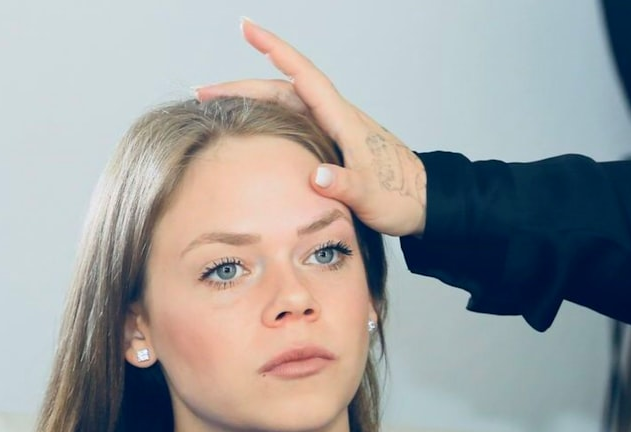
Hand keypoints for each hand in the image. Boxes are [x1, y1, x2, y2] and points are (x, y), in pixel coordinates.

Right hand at [196, 19, 426, 236]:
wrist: (426, 203)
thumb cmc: (402, 197)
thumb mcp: (372, 197)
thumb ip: (346, 185)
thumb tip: (318, 177)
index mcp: (344, 121)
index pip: (303, 76)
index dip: (276, 51)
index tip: (248, 28)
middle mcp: (336, 118)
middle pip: (283, 89)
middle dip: (242, 85)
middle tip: (204, 92)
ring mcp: (334, 130)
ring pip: (285, 104)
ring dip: (250, 100)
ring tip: (215, 106)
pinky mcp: (334, 143)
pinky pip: (293, 121)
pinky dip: (267, 116)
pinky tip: (250, 127)